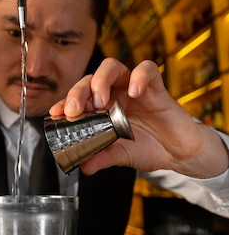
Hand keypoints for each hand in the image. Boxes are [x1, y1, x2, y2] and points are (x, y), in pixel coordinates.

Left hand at [49, 58, 228, 178]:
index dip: (65, 102)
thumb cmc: (148, 148)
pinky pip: (147, 69)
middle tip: (75, 110)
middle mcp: (114, 93)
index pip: (79, 97)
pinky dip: (138, 76)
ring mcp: (132, 87)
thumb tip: (83, 167)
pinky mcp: (155, 85)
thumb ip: (102, 157)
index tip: (56, 114)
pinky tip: (133, 92)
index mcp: (102, 107)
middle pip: (90, 79)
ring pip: (112, 67)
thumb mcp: (121, 156)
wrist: (179, 152)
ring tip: (100, 101)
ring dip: (101, 81)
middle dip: (78, 92)